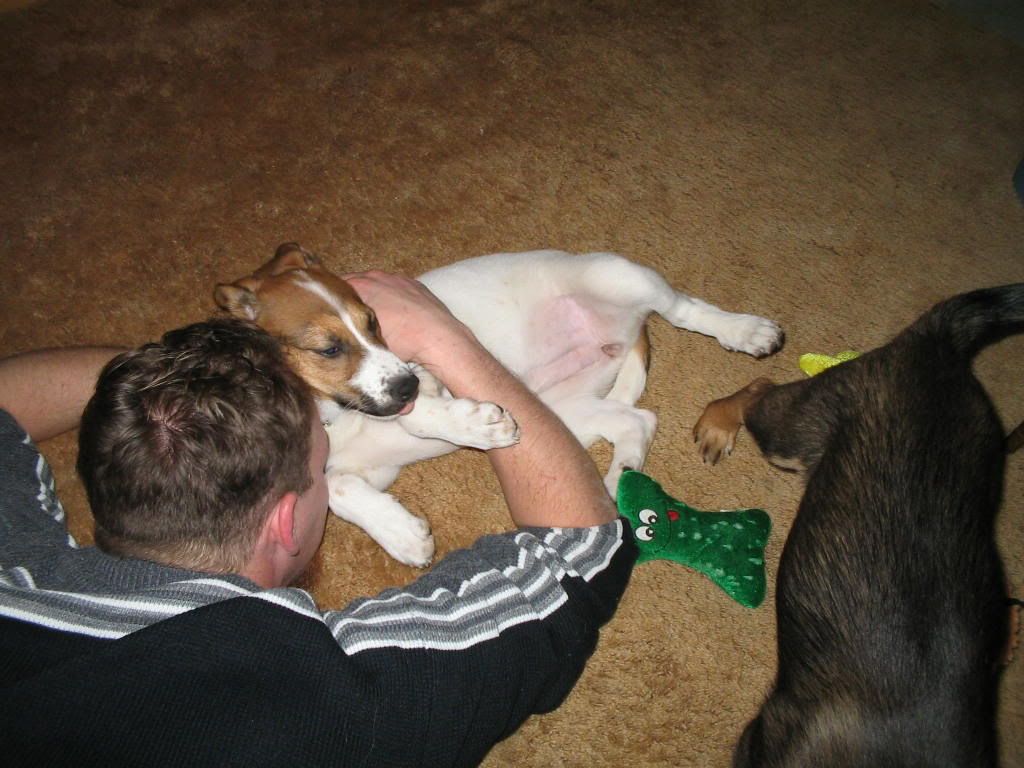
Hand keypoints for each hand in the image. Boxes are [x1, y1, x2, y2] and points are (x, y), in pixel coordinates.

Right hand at [343, 271, 479, 367]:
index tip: (330, 313)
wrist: (438, 339)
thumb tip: (343, 333)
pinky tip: (395, 313)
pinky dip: (393, 297)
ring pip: (378, 284)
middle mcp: (378, 276)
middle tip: (349, 315)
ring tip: (373, 315)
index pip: (337, 288)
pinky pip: (397, 288)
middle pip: (356, 283)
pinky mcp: (416, 284)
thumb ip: (350, 326)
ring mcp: (399, 278)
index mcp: (362, 285)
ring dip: (373, 295)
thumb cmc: (402, 341)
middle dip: (352, 297)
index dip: (332, 302)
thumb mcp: (367, 338)